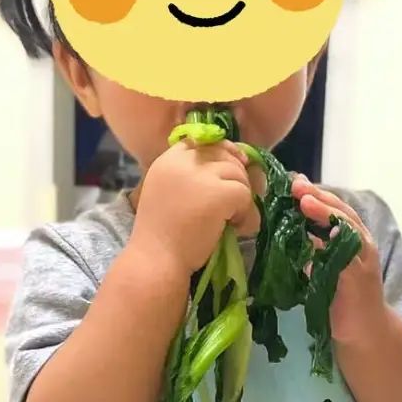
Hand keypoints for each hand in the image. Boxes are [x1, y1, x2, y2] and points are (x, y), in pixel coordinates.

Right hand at [131, 140, 259, 273]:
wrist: (156, 260)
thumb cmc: (163, 235)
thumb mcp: (168, 193)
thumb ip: (190, 176)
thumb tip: (231, 163)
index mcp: (167, 160)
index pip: (201, 141)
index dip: (221, 151)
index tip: (231, 167)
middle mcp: (182, 162)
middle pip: (223, 154)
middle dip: (236, 175)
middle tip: (234, 202)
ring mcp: (200, 175)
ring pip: (238, 173)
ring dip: (241, 196)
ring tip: (230, 219)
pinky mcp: (218, 193)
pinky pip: (244, 194)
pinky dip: (245, 212)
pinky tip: (233, 226)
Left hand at [292, 176, 387, 343]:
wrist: (365, 330)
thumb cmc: (341, 296)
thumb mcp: (324, 264)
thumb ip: (312, 245)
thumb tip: (286, 224)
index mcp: (352, 238)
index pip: (336, 209)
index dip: (317, 194)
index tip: (295, 181)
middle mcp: (361, 244)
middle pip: (343, 213)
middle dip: (320, 197)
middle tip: (297, 185)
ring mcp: (362, 261)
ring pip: (347, 230)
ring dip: (327, 214)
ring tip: (305, 202)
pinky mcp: (358, 280)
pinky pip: (346, 259)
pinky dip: (331, 247)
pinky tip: (315, 239)